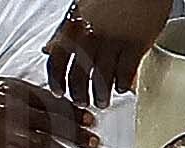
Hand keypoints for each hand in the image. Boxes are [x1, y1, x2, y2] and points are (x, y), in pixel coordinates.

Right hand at [0, 77, 95, 147]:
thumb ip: (24, 94)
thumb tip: (53, 105)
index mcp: (14, 88)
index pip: (51, 100)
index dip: (72, 111)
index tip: (89, 118)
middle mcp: (11, 107)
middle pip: (51, 122)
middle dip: (75, 132)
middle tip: (92, 140)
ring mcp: (4, 130)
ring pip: (41, 143)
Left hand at [45, 0, 168, 110]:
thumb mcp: (81, 8)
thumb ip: (64, 31)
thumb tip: (48, 50)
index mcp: (75, 24)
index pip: (57, 61)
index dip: (57, 81)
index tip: (60, 92)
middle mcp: (91, 34)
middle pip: (78, 77)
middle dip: (79, 95)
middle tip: (84, 101)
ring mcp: (114, 41)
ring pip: (101, 81)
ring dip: (101, 96)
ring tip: (102, 100)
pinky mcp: (136, 45)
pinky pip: (124, 75)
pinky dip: (122, 85)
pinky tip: (121, 86)